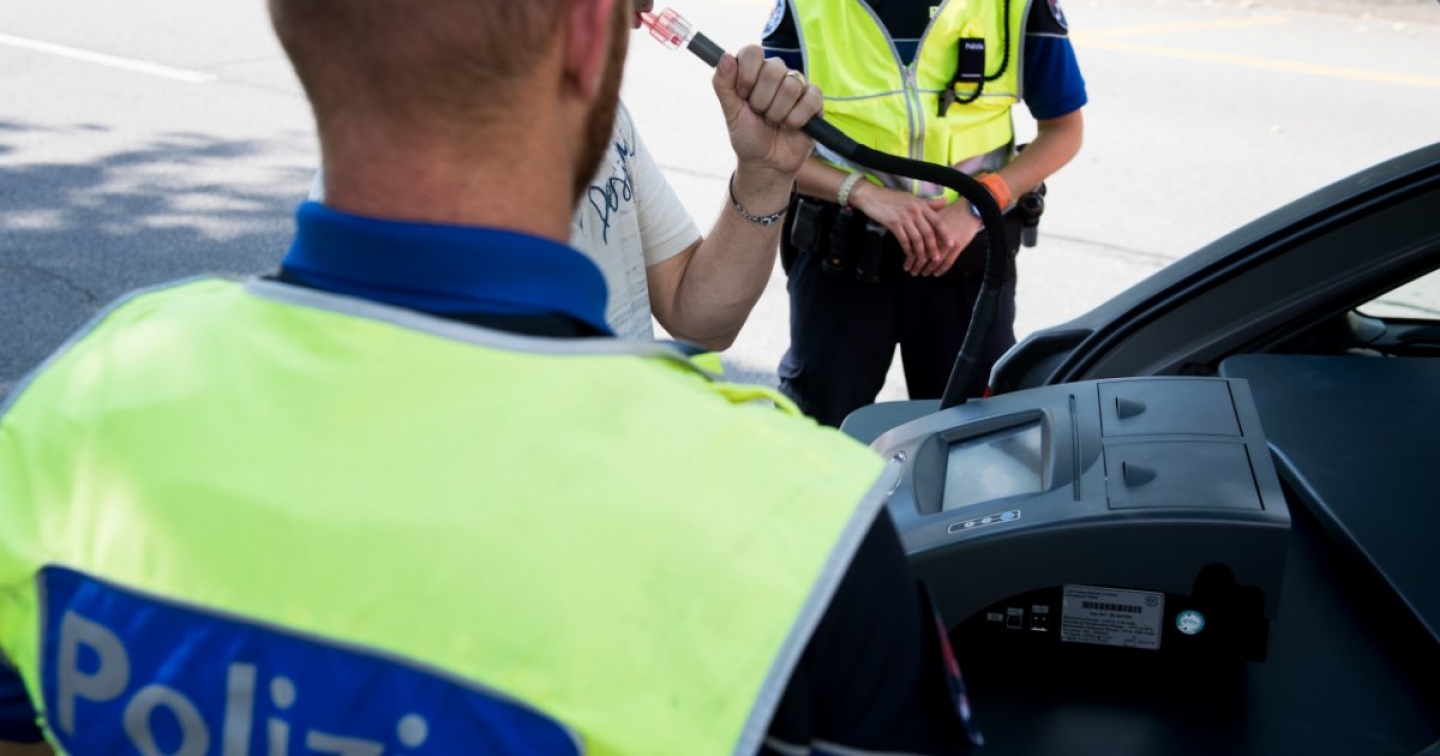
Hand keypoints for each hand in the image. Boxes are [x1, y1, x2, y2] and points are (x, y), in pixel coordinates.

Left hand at [711, 45, 822, 180]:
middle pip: (773, 68)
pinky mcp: (814, 100)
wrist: (766, 162)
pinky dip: (796, 119)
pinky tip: (791, 126)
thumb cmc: (747, 135)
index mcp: (754, 71)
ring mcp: (797, 85)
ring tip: (774, 122)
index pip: (752, 52)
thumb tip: (724, 57)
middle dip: (762, 100)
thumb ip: (723, 85)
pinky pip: (811, 99)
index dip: (746, 75)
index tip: (742, 95)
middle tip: (759, 113)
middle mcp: (776, 73)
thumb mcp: (730, 112)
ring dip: (778, 113)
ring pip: (791, 86)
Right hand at [848, 182, 956, 274]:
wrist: (873, 196)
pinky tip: (909, 257)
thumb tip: (946, 201)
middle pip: (928, 233)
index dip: (945, 234)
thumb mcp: (913, 198)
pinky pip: (904, 240)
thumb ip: (929, 203)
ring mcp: (904, 218)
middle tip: (937, 259)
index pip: (937, 221)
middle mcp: (915, 211)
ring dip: (921, 252)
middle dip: (934, 248)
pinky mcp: (893, 224)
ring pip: (917, 239)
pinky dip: (908, 250)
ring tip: (923, 262)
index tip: (951, 244)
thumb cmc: (893, 198)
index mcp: (921, 205)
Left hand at [916, 199, 983, 276]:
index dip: (910, 258)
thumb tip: (912, 236)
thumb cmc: (951, 212)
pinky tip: (936, 274)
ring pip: (935, 261)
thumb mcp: (934, 217)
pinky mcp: (958, 246)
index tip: (906, 265)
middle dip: (916, 266)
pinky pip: (948, 262)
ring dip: (928, 269)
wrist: (969, 209)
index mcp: (928, 229)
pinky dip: (941, 270)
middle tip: (912, 273)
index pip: (916, 247)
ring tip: (923, 274)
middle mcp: (936, 237)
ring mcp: (947, 243)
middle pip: (923, 256)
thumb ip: (923, 227)